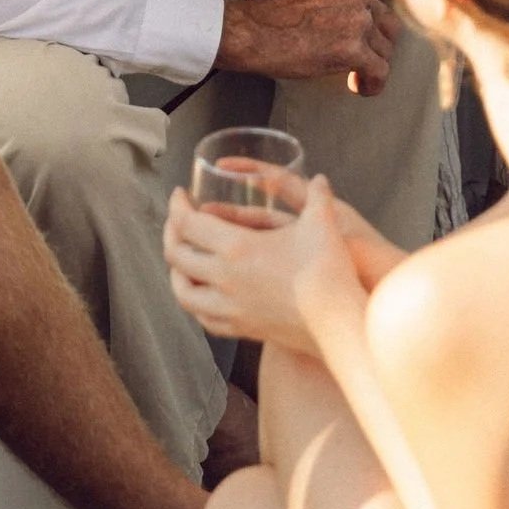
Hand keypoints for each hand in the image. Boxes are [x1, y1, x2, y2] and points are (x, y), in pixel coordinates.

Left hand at [166, 174, 367, 349]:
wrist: (337, 323)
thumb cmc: (327, 271)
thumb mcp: (321, 223)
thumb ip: (316, 197)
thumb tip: (320, 180)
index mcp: (237, 247)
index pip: (188, 223)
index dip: (177, 206)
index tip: (180, 195)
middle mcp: (224, 279)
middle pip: (177, 256)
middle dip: (170, 234)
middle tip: (177, 221)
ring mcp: (230, 308)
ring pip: (183, 292)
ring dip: (176, 272)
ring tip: (182, 260)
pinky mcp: (242, 329)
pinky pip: (204, 318)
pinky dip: (195, 303)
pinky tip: (202, 296)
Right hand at [217, 0, 398, 93]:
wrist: (248, 32)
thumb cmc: (260, 5)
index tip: (388, 17)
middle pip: (390, 20)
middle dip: (379, 40)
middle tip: (363, 54)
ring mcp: (357, 21)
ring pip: (386, 48)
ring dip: (374, 63)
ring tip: (357, 73)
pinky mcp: (352, 50)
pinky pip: (380, 70)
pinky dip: (373, 82)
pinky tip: (360, 87)